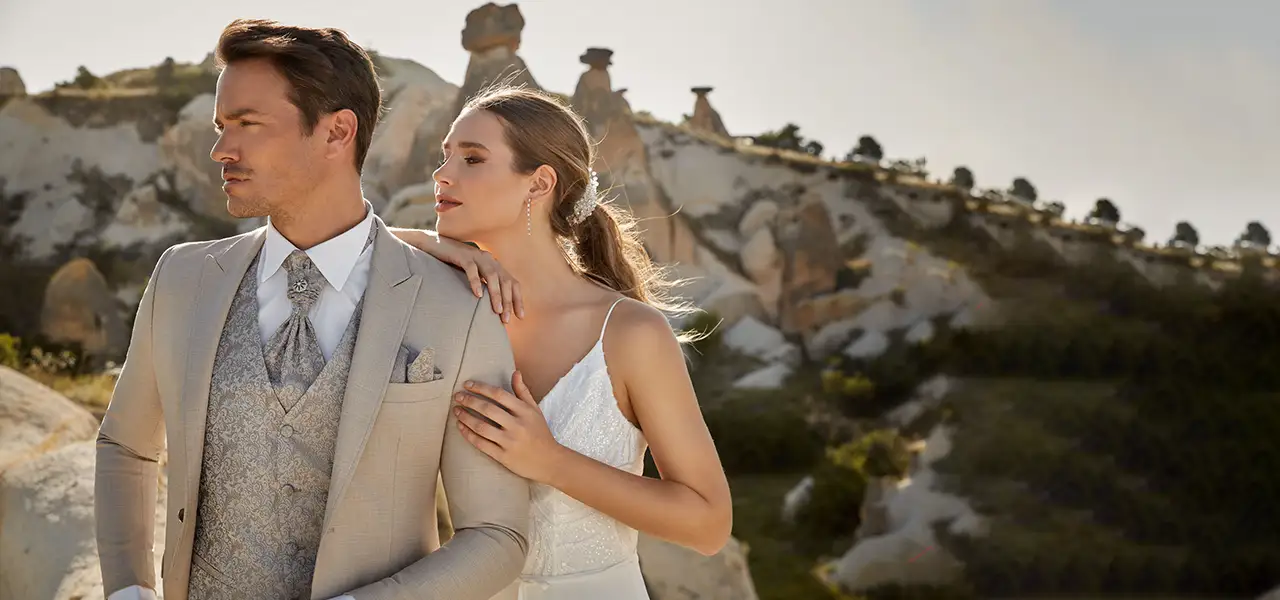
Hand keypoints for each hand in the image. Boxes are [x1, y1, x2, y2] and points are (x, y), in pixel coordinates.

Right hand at [389, 227, 523, 321]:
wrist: (433, 246)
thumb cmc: (453, 265)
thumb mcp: (473, 276)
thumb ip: (484, 287)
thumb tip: (493, 310)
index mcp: (494, 265)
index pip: (512, 283)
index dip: (517, 299)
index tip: (520, 317)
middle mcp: (489, 259)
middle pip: (505, 281)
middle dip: (508, 301)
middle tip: (506, 319)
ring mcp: (476, 256)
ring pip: (492, 275)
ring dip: (496, 294)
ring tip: (497, 310)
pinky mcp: (462, 255)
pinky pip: (472, 269)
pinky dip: (476, 281)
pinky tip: (478, 295)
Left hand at [453, 372, 562, 483]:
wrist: (550, 461)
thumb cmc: (541, 433)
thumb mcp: (535, 410)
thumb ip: (523, 392)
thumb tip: (515, 372)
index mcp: (524, 411)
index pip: (499, 394)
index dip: (481, 388)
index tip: (468, 384)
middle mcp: (517, 425)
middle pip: (488, 409)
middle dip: (469, 401)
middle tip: (457, 396)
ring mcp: (509, 441)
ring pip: (481, 427)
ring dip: (465, 417)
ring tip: (456, 411)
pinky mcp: (503, 456)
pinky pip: (482, 444)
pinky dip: (468, 435)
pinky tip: (460, 428)